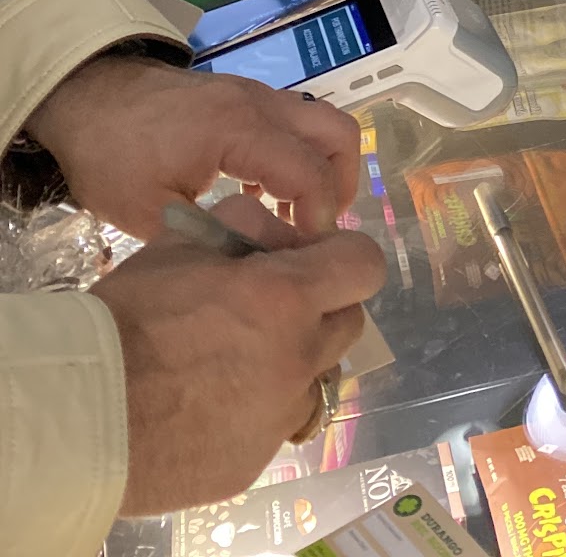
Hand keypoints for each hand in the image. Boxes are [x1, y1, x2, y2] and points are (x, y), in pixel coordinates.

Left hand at [26, 54, 360, 238]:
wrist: (85, 97)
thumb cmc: (113, 156)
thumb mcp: (150, 212)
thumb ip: (208, 236)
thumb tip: (254, 264)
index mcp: (240, 131)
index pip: (311, 172)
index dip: (320, 218)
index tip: (304, 256)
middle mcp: (260, 104)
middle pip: (339, 134)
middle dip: (340, 186)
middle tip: (314, 230)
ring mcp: (255, 94)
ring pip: (321, 123)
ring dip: (321, 170)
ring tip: (293, 218)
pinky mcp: (243, 96)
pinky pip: (295, 122)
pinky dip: (297, 157)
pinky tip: (261, 195)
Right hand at [97, 194, 385, 515]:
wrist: (79, 413)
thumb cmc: (128, 317)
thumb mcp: (182, 241)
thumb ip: (246, 225)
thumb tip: (284, 235)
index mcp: (285, 297)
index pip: (364, 265)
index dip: (344, 258)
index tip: (314, 262)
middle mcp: (296, 359)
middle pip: (348, 324)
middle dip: (320, 308)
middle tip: (268, 309)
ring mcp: (278, 416)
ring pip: (316, 379)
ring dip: (292, 363)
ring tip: (235, 360)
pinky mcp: (254, 461)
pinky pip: (277, 426)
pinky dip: (258, 410)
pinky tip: (211, 403)